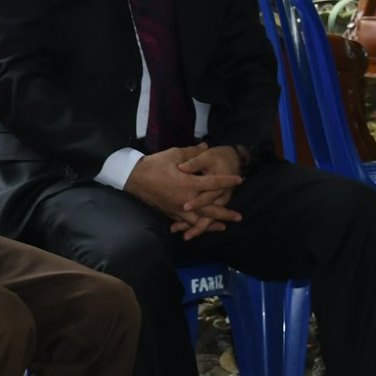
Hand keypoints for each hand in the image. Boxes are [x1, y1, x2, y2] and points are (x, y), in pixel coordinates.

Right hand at [124, 142, 242, 240]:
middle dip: (226, 213)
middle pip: (210, 210)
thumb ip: (193, 153)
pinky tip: (201, 228)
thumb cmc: (155, 164)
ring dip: (212, 224)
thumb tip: (206, 147)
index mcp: (189, 183)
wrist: (135, 178)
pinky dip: (195, 226)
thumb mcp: (175, 154)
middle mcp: (186, 199)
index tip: (240, 180)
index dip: (228, 181)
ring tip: (224, 227)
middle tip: (239, 217)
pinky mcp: (171, 212)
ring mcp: (178, 208)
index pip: (214, 183)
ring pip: (199, 221)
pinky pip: (186, 223)